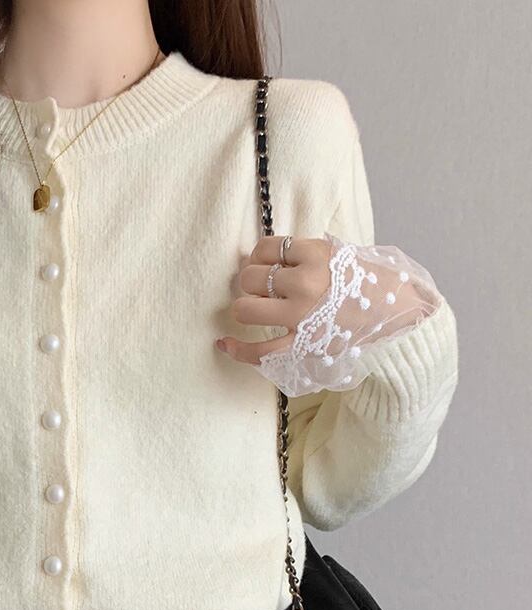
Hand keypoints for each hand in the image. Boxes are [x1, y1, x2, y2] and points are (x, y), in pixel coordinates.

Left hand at [215, 233, 425, 366]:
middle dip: (252, 282)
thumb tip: (265, 256)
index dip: (261, 256)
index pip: (267, 247)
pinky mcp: (301, 344)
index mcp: (316, 254)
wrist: (398, 315)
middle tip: (265, 290)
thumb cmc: (369, 283)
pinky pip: (258, 350)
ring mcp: (301, 315)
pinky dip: (237, 349)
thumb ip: (305, 253)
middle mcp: (305, 282)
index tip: (268, 265)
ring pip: (245, 307)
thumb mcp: (340, 253)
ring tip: (257, 310)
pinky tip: (224, 343)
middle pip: (250, 277)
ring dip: (245, 308)